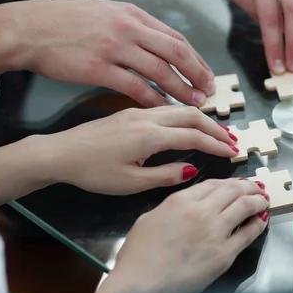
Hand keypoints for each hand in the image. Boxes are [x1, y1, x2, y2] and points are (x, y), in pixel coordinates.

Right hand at [0, 0, 213, 106]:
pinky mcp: (99, 69)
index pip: (176, 38)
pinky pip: (135, 88)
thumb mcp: (105, 13)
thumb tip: (158, 43)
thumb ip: (133, 27)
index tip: (205, 74)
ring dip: (181, 90)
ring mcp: (114, 48)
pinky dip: (154, 100)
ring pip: (160, 71)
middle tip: (208, 91)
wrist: (29, 29)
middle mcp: (129, 28)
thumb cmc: (64, 22)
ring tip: (194, 104)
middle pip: (176, 53)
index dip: (196, 59)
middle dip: (197, 74)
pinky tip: (163, 110)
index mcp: (133, 15)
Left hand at [44, 106, 238, 194]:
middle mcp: (146, 118)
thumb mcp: (130, 183)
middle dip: (215, 127)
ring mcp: (138, 112)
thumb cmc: (92, 172)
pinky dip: (185, 116)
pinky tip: (189, 125)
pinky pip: (166, 109)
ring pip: (179, 109)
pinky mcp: (130, 113)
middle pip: (191, 115)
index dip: (215, 144)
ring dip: (201, 119)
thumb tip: (191, 169)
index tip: (232, 151)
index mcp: (149, 136)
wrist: (60, 153)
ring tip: (216, 132)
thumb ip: (164, 176)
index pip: (193, 136)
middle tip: (231, 140)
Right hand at [72, 179, 269, 292]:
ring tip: (263, 200)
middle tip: (256, 187)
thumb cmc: (137, 258)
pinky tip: (261, 221)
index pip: (213, 183)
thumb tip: (184, 208)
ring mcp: (215, 232)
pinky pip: (248, 234)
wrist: (139, 286)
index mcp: (180, 200)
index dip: (229, 182)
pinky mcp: (224, 255)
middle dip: (248, 187)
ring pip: (245, 206)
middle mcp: (201, 211)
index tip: (237, 183)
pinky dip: (257, 224)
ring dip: (257, 200)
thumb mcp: (148, 219)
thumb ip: (170, 208)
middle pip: (233, 190)